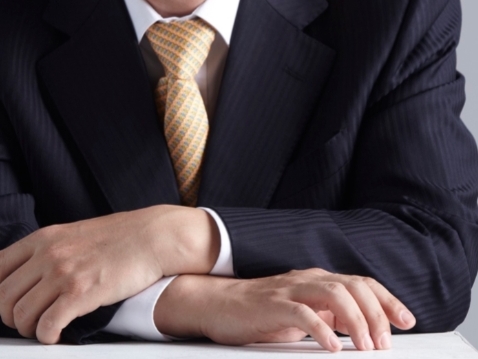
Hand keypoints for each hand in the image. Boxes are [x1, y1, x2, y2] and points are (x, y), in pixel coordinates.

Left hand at [0, 205, 218, 343]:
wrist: (151, 237)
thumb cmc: (120, 237)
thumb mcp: (76, 233)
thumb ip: (52, 248)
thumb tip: (32, 273)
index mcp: (46, 236)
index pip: (0, 263)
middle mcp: (49, 253)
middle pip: (6, 295)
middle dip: (10, 317)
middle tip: (25, 324)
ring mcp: (63, 272)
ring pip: (22, 314)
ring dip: (29, 330)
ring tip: (44, 330)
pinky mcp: (81, 292)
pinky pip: (47, 325)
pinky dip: (47, 337)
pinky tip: (58, 335)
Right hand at [155, 268, 415, 351]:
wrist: (218, 304)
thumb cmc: (261, 312)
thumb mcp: (303, 313)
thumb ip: (329, 315)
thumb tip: (361, 329)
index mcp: (318, 280)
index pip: (361, 283)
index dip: (387, 300)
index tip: (407, 321)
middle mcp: (308, 279)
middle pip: (353, 286)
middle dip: (376, 314)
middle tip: (385, 344)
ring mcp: (291, 289)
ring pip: (334, 295)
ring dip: (356, 322)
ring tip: (366, 347)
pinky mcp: (273, 304)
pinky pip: (304, 313)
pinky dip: (323, 330)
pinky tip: (333, 347)